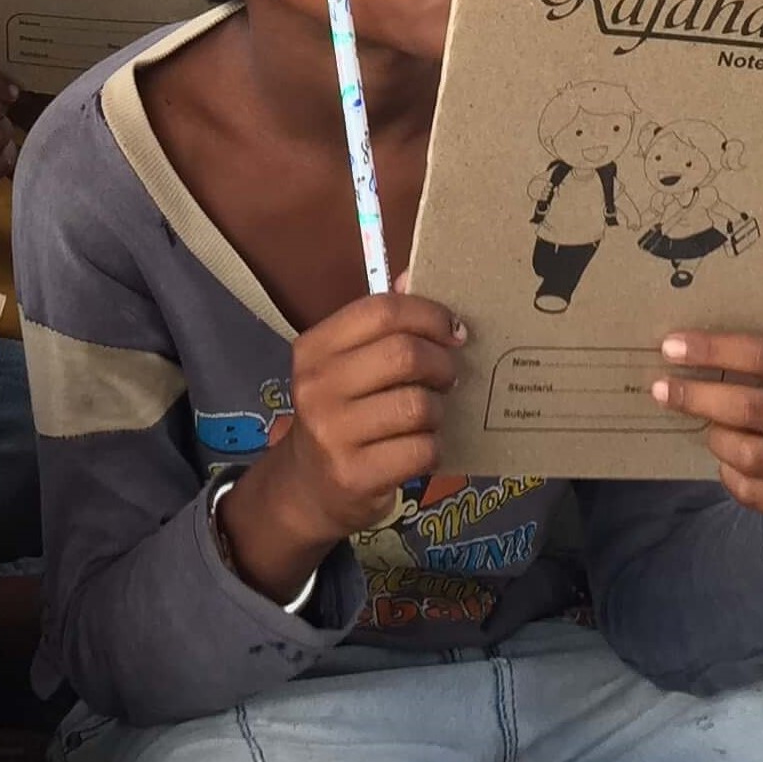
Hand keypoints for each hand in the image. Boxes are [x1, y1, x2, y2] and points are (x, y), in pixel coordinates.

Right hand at [216, 294, 462, 599]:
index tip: (453, 330)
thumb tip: (413, 275)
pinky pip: (421, 449)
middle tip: (450, 375)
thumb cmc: (340, 413)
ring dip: (438, 410)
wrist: (309, 487)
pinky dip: (433, 447)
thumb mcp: (346, 364)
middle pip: (404, 355)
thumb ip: (378, 324)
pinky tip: (421, 447)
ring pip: (418, 405)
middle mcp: (316, 386)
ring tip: (431, 414)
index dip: (428, 314)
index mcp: (314, 348)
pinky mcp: (355, 474)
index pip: (380, 311)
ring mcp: (332, 433)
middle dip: (442, 363)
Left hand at [654, 244, 762, 591]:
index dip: (713, 350)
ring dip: (712, 436)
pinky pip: (750, 490)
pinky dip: (730, 474)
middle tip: (659, 387)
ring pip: (745, 453)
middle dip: (696, 397)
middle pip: (748, 409)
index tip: (669, 345)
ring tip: (700, 420)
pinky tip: (726, 457)